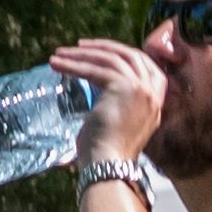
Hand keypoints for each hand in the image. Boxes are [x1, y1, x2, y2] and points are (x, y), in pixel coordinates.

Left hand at [47, 39, 164, 166]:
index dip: (122, 53)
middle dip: (102, 47)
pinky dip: (73, 65)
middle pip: (129, 55)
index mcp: (155, 102)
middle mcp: (152, 93)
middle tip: (78, 46)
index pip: (144, 65)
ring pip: (110, 59)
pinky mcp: (124, 87)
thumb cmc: (106, 153)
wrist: (109, 165)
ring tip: (59, 55)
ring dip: (81, 54)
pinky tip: (57, 65)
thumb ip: (117, 104)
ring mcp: (141, 89)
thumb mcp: (118, 123)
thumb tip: (98, 92)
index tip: (100, 51)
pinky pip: (95, 69)